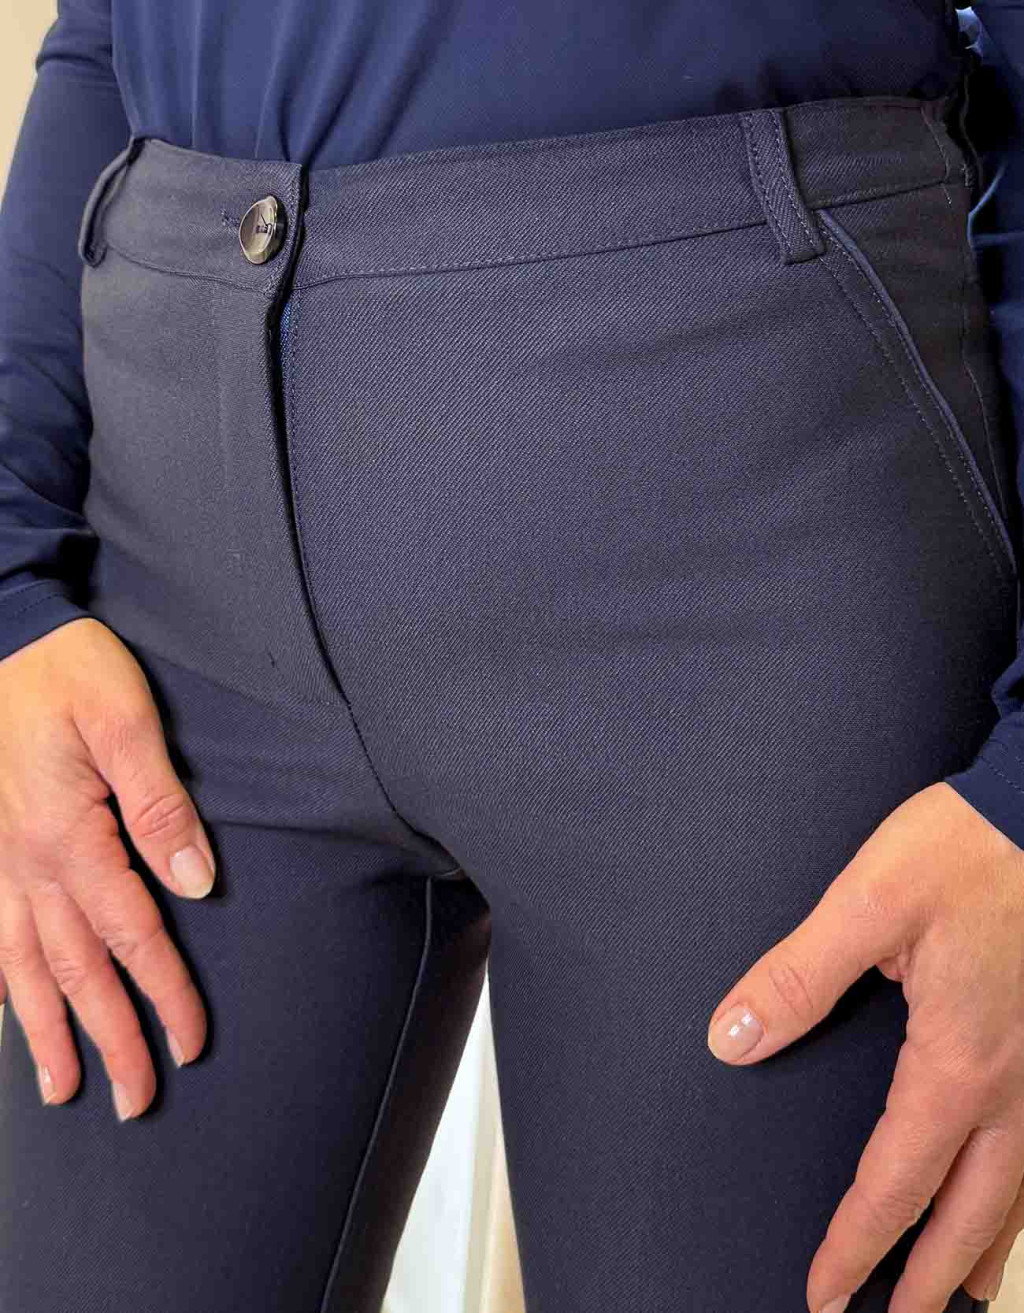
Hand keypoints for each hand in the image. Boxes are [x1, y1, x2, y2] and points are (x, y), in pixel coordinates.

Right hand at [0, 618, 214, 1120]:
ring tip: (60, 1090)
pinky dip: (0, 982)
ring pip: (21, 966)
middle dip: (107, 1038)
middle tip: (133, 1100)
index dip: (163, 993)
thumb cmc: (69, 670)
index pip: (130, 934)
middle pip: (74, 969)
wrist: (3, 633)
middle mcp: (25, 862)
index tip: (190, 1043)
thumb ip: (161, 803)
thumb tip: (196, 883)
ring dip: (45, 1031)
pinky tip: (6, 1011)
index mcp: (69, 835)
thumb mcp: (126, 721)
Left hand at [706, 780, 1023, 1312]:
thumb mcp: (867, 903)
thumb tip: (732, 1038)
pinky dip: (1019, 1201)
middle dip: (926, 1280)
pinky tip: (1008, 1201)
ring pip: (1018, 1195)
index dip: (856, 1244)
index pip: (895, 1181)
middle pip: (969, 1214)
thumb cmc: (964, 851)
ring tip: (956, 1299)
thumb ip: (798, 976)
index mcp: (957, 1063)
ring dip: (981, 1253)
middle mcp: (1012, 1086)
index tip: (823, 1294)